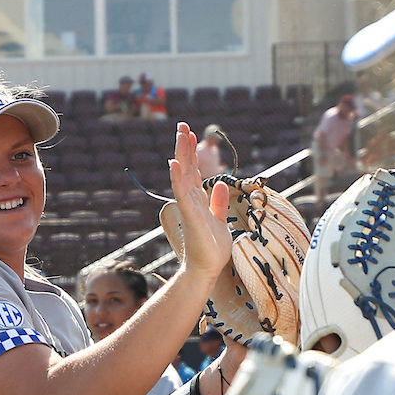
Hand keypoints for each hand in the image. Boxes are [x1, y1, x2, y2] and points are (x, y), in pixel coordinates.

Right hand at [170, 123, 231, 282]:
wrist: (207, 269)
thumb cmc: (211, 248)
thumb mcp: (219, 219)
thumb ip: (217, 201)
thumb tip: (219, 183)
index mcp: (198, 200)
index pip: (193, 170)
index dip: (192, 152)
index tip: (191, 133)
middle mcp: (191, 200)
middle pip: (186, 167)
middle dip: (185, 146)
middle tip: (182, 125)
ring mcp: (189, 207)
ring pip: (183, 175)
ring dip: (182, 155)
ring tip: (181, 135)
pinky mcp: (190, 216)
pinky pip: (183, 194)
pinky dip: (178, 178)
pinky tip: (174, 163)